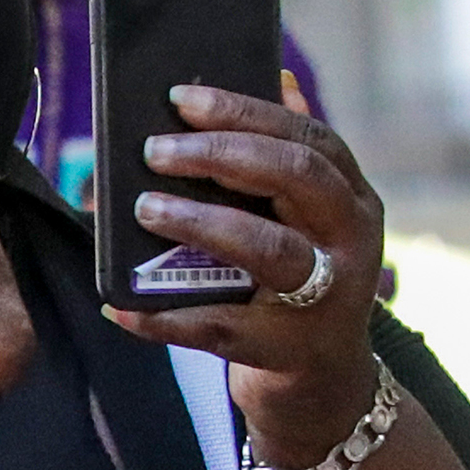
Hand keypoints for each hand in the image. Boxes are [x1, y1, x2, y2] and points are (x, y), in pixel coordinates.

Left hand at [109, 77, 389, 466]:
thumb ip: (281, 165)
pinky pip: (220, 328)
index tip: (181, 97)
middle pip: (296, 179)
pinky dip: (165, 318)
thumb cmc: (295, 285)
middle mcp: (351, 239)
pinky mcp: (288, 350)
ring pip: (270, 249)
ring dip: (202, 223)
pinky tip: (119, 306)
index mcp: (350, 197)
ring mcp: (327, 296)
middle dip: (223, 155)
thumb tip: (269, 83)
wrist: (325, 386)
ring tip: (144, 208)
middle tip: (154, 149)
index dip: (245, 113)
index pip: (306, 137)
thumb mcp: (302, 222)